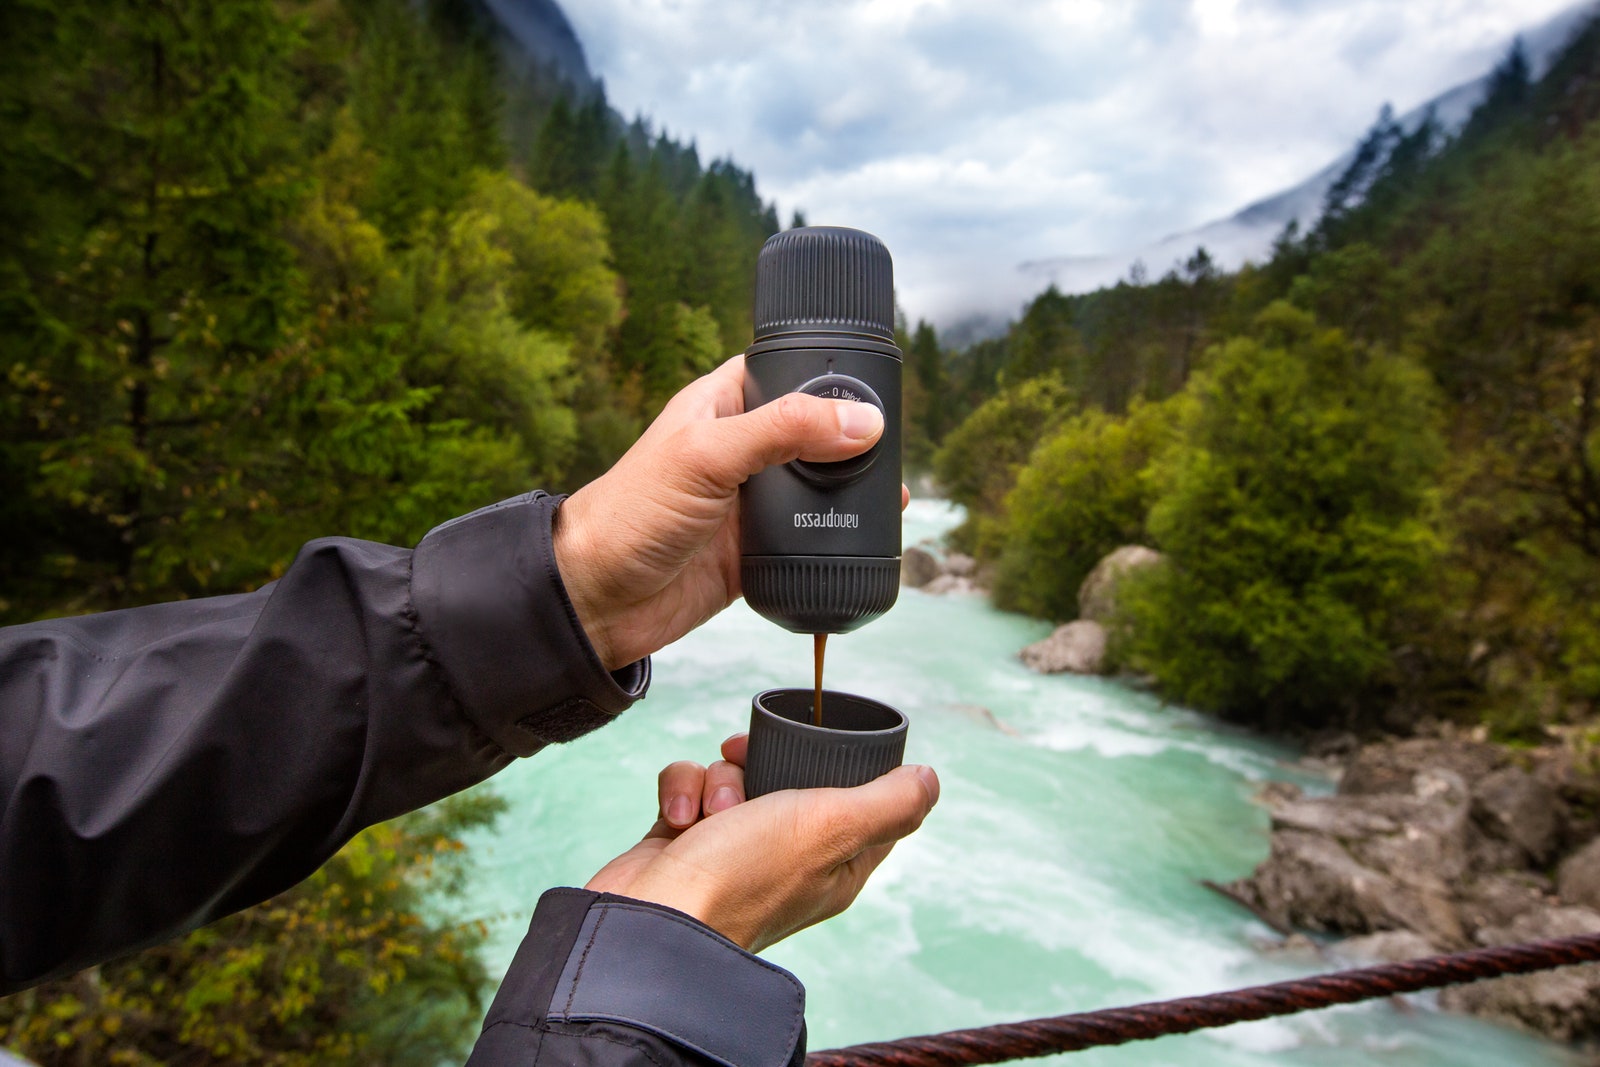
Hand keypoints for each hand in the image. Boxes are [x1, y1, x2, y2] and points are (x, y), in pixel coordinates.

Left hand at [552, 356, 909, 670]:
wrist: (598, 601)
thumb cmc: (629, 514)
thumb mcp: (708, 455)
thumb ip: (783, 431)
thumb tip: (861, 421)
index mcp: (721, 405)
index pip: (784, 370)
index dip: (826, 372)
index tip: (874, 383)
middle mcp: (739, 448)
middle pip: (812, 431)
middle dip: (851, 439)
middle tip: (894, 448)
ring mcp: (749, 501)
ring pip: (817, 487)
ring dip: (852, 491)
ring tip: (895, 494)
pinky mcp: (756, 549)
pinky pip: (810, 537)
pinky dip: (838, 538)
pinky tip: (869, 537)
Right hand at [587, 737, 939, 952]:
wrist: (649, 922)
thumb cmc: (742, 879)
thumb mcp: (833, 828)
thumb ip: (888, 802)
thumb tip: (929, 780)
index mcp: (836, 865)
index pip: (863, 802)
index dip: (846, 764)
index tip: (821, 740)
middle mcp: (787, 858)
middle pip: (791, 775)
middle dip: (763, 760)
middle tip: (746, 758)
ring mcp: (732, 849)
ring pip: (734, 774)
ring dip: (716, 778)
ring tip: (709, 811)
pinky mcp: (685, 840)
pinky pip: (689, 787)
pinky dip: (681, 791)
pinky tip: (676, 818)